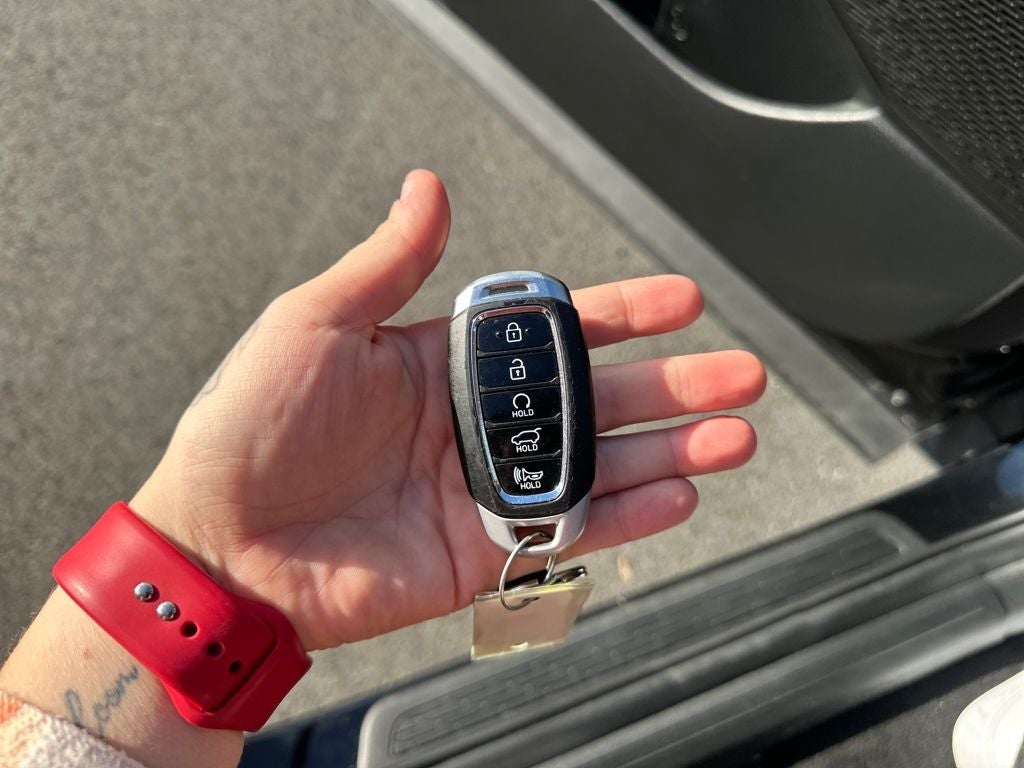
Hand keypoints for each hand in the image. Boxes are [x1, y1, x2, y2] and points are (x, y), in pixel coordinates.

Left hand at [133, 170, 765, 650]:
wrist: (216, 544)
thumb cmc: (246, 429)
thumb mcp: (315, 321)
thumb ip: (389, 262)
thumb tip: (428, 190)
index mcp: (440, 362)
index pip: (552, 332)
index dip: (620, 314)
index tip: (679, 301)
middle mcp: (471, 424)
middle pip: (596, 399)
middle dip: (674, 384)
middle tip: (739, 374)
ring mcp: (481, 490)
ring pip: (598, 464)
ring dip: (672, 450)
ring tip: (734, 434)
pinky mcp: (479, 552)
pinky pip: (566, 530)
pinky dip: (626, 516)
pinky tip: (676, 495)